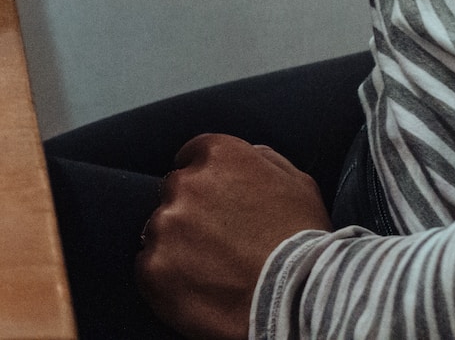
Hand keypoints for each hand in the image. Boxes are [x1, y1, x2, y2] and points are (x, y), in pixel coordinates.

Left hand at [136, 134, 330, 339]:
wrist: (299, 300)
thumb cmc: (305, 244)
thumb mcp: (299, 184)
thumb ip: (264, 160)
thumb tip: (248, 154)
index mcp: (218, 156)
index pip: (193, 156)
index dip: (205, 181)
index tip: (214, 202)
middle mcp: (185, 183)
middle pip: (174, 193)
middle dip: (191, 213)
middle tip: (219, 242)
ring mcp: (165, 225)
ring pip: (160, 230)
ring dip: (177, 245)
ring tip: (212, 270)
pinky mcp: (152, 267)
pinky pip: (149, 267)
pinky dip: (167, 278)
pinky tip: (197, 290)